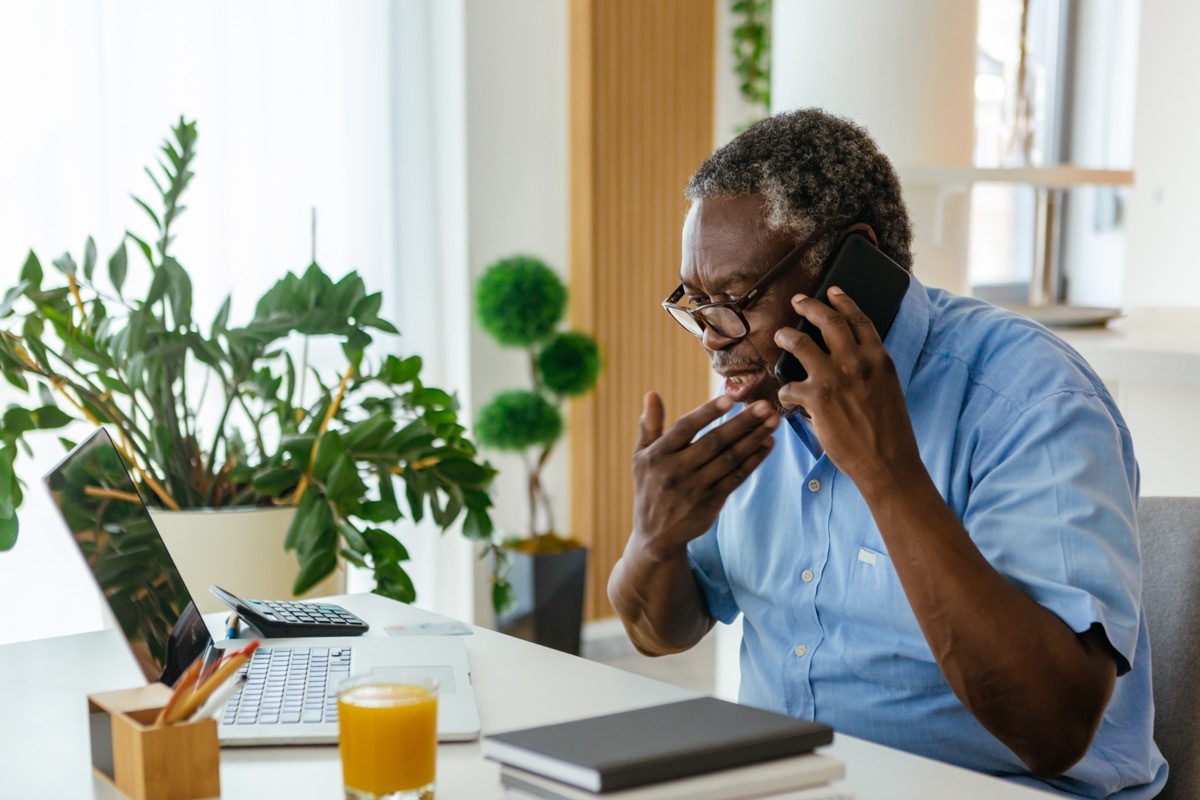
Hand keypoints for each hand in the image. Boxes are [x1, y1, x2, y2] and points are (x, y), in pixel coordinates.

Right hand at [632, 392, 777, 556]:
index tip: (730, 399)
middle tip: (765, 406)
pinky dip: (754, 460)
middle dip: (742, 422)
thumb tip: (652, 394)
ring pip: (730, 459)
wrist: (655, 536)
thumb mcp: (641, 457)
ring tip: (773, 421)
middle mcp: (676, 472)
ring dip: (754, 439)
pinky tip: (768, 444)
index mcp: (657, 456)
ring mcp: (695, 489)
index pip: (685, 429)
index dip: (707, 413)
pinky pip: (737, 478)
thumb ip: (650, 425)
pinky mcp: (711, 502)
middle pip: (714, 442)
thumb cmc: (650, 486)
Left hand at [774, 287, 920, 491]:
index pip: (859, 319)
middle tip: (798, 300)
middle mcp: (857, 361)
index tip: (832, 291)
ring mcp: (836, 377)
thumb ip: (869, 367)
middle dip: (809, 306)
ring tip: (780, 335)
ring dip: (786, 336)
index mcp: (879, 357)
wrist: (888, 461)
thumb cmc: (889, 430)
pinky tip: (787, 397)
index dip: (843, 302)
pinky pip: (789, 386)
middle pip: (828, 321)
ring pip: (800, 343)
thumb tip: (846, 357)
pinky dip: (785, 391)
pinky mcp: (817, 398)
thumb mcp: (887, 388)